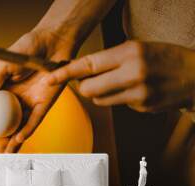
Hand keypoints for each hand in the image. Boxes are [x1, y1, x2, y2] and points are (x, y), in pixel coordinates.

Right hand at [0, 29, 74, 152]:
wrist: (50, 41)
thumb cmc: (26, 48)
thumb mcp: (2, 66)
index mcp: (4, 93)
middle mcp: (17, 102)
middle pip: (7, 126)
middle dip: (1, 142)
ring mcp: (31, 104)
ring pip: (21, 127)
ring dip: (14, 142)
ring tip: (6, 156)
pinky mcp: (45, 103)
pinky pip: (35, 119)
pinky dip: (27, 129)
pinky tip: (19, 138)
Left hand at [45, 40, 194, 112]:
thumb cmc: (165, 58)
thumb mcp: (138, 48)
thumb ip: (110, 59)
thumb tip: (82, 71)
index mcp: (130, 53)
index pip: (88, 64)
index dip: (66, 73)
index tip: (50, 77)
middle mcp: (132, 74)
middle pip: (88, 89)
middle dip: (83, 87)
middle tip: (90, 80)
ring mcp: (138, 94)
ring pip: (100, 100)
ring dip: (100, 94)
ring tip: (117, 83)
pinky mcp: (142, 108)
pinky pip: (116, 106)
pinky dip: (118, 100)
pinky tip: (133, 91)